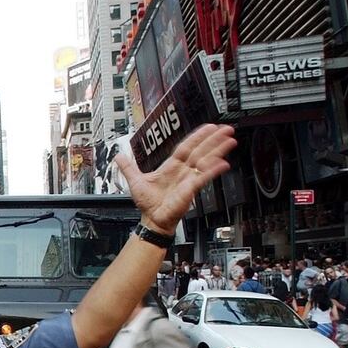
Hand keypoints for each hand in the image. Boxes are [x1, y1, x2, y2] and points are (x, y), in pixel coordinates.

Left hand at [117, 124, 236, 234]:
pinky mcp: (190, 189)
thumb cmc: (148, 204)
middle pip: (200, 151)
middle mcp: (183, 171)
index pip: (186, 147)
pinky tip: (223, 163)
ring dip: (218, 150)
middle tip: (226, 129)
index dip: (197, 137)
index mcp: (171, 167)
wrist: (152, 220)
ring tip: (230, 140)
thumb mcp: (135, 181)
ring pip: (205, 161)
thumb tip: (118, 156)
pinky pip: (203, 177)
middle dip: (213, 140)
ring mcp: (188, 179)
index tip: (208, 128)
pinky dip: (213, 170)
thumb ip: (128, 167)